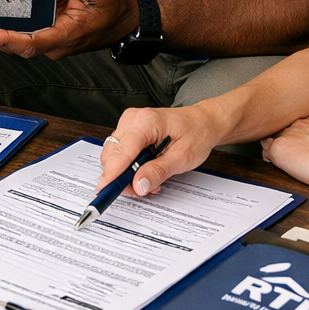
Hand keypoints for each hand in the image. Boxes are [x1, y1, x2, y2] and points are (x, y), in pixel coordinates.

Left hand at [0, 0, 136, 60]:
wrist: (125, 18)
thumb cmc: (114, 5)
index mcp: (67, 35)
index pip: (33, 42)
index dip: (9, 40)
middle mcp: (56, 43)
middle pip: (18, 47)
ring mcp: (51, 40)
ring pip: (18, 44)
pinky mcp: (48, 33)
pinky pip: (23, 36)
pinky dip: (3, 33)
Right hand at [96, 103, 227, 196]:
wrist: (203, 122)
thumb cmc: (196, 134)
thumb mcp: (182, 157)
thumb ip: (158, 172)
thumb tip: (138, 185)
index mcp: (146, 122)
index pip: (122, 151)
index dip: (112, 174)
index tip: (105, 191)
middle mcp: (133, 119)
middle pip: (112, 154)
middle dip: (122, 177)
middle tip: (141, 190)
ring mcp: (129, 122)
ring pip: (113, 154)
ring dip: (125, 172)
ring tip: (148, 178)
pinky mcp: (128, 128)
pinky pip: (119, 151)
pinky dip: (128, 165)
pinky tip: (144, 169)